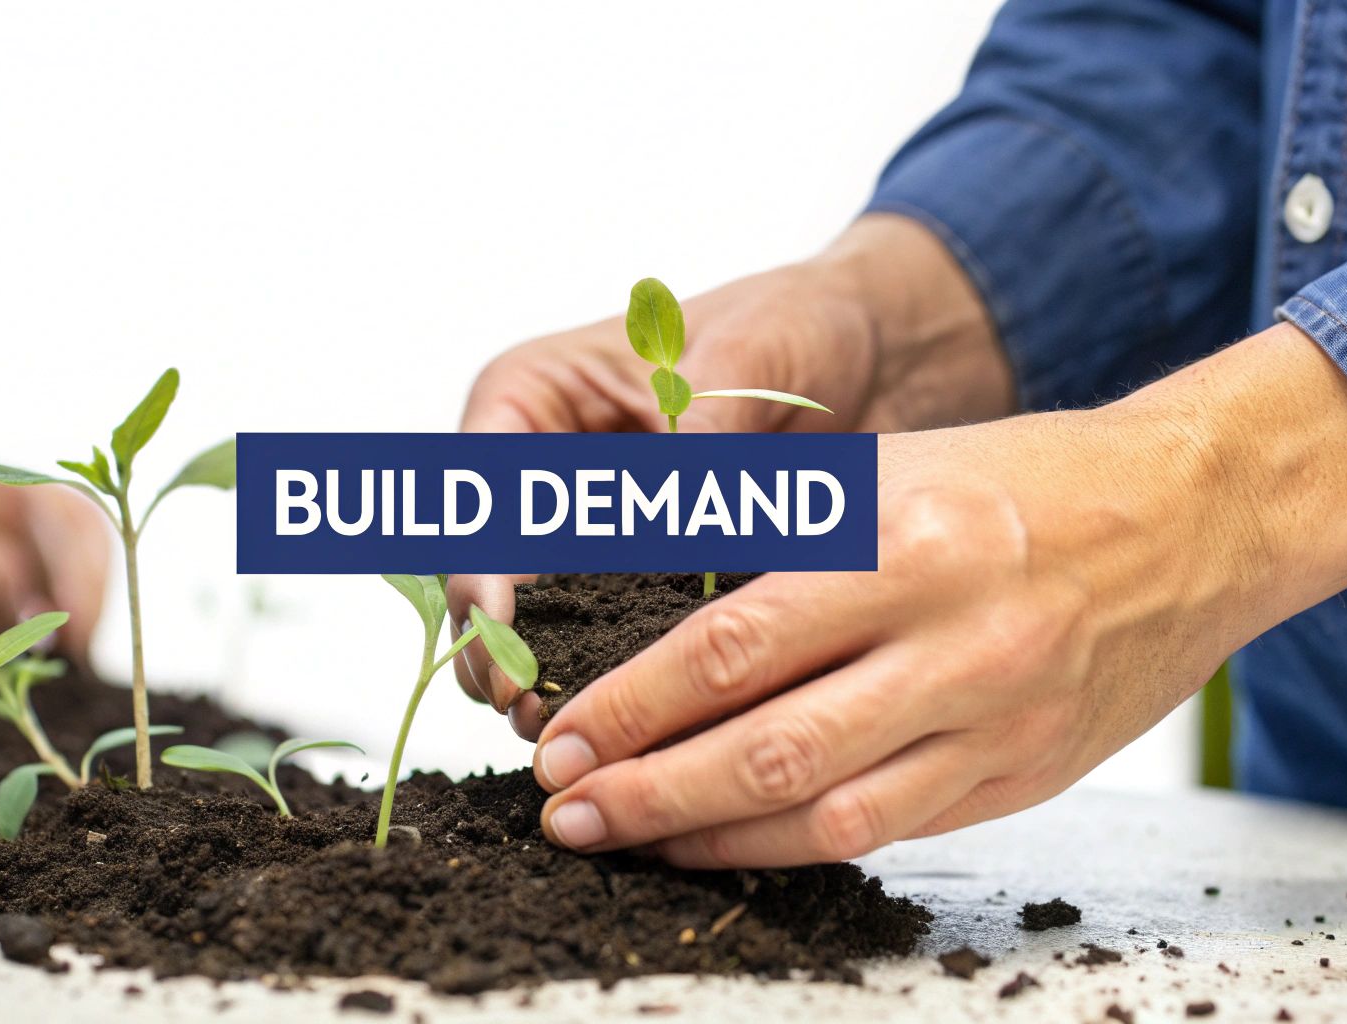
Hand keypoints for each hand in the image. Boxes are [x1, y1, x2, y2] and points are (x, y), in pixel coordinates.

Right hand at [452, 214, 1012, 728]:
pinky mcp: (640, 582)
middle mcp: (544, 474)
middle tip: (524, 703)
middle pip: (491, 571)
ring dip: (550, 675)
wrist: (867, 357)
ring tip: (566, 731)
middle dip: (503, 642)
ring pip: (539, 621)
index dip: (480, 558)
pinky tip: (634, 728)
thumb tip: (682, 509)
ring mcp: (589, 536)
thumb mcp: (740, 360)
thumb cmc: (789, 325)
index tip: (499, 619)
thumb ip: (700, 434)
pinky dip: (616, 681)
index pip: (479, 489)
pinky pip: (612, 639)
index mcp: (532, 400)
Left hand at [521, 325, 1346, 866]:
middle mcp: (955, 643)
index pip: (734, 646)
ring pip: (827, 814)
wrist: (1198, 518)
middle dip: (649, 791)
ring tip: (630, 841)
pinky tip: (732, 844)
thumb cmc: (1029, 481)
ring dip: (712, 839)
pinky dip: (797, 848)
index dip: (634, 705)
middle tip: (567, 810)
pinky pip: (891, 832)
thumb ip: (777, 535)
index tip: (563, 736)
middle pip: (769, 748)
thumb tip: (644, 606)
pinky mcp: (1027, 775)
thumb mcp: (893, 467)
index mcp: (906, 545)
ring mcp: (999, 720)